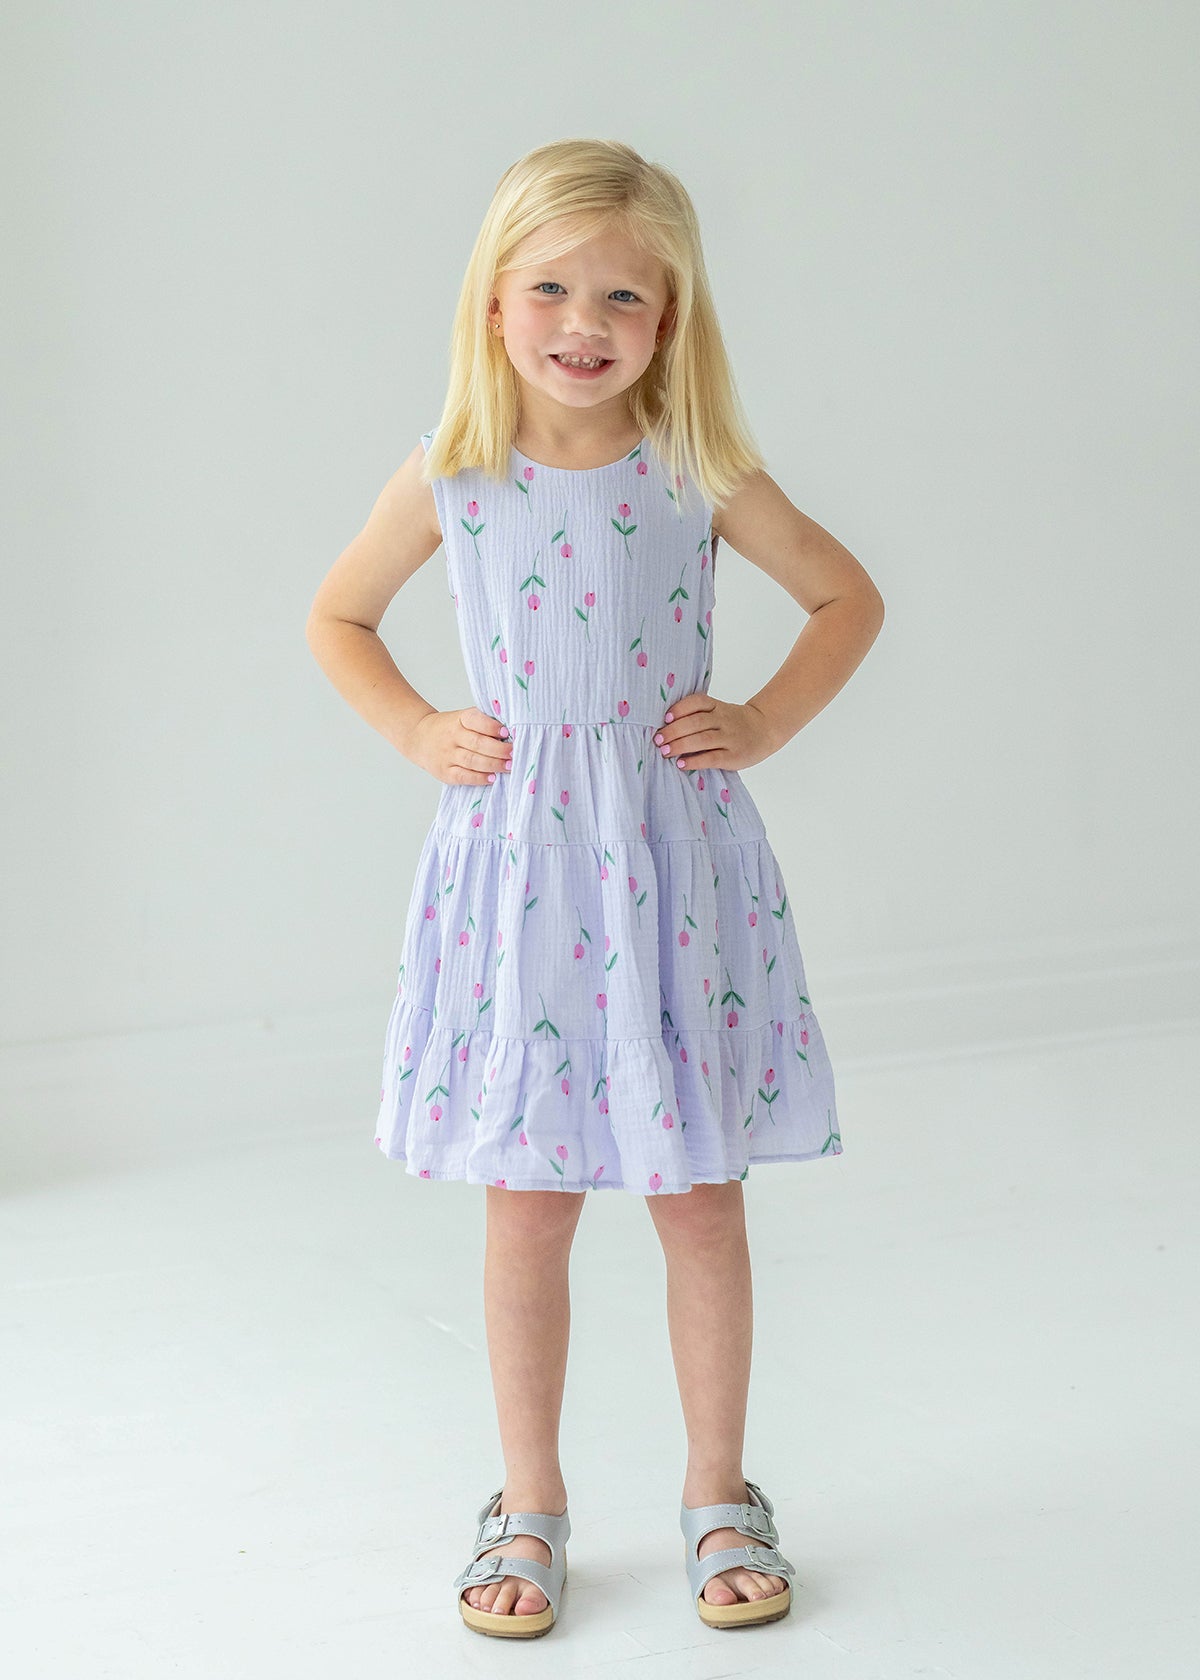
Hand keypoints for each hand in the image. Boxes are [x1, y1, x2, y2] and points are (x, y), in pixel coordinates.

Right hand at [407, 705, 512, 785]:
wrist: (419, 737)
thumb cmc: (450, 728)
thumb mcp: (462, 718)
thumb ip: (483, 723)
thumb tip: (511, 735)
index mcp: (459, 719)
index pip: (475, 721)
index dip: (491, 727)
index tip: (506, 732)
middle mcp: (452, 736)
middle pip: (478, 744)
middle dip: (499, 750)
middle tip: (514, 753)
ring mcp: (446, 755)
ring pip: (473, 761)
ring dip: (493, 765)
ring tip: (509, 766)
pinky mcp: (444, 772)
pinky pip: (464, 776)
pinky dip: (479, 778)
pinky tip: (492, 778)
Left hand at [652, 694, 779, 772]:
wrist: (765, 730)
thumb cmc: (733, 723)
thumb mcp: (720, 712)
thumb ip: (699, 715)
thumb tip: (664, 727)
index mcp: (717, 706)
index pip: (698, 702)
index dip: (680, 708)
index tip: (665, 717)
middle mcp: (723, 720)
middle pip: (696, 722)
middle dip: (674, 731)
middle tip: (658, 739)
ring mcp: (729, 738)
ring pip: (702, 739)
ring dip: (680, 745)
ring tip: (665, 751)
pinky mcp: (734, 756)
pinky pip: (712, 758)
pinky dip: (695, 761)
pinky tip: (682, 764)